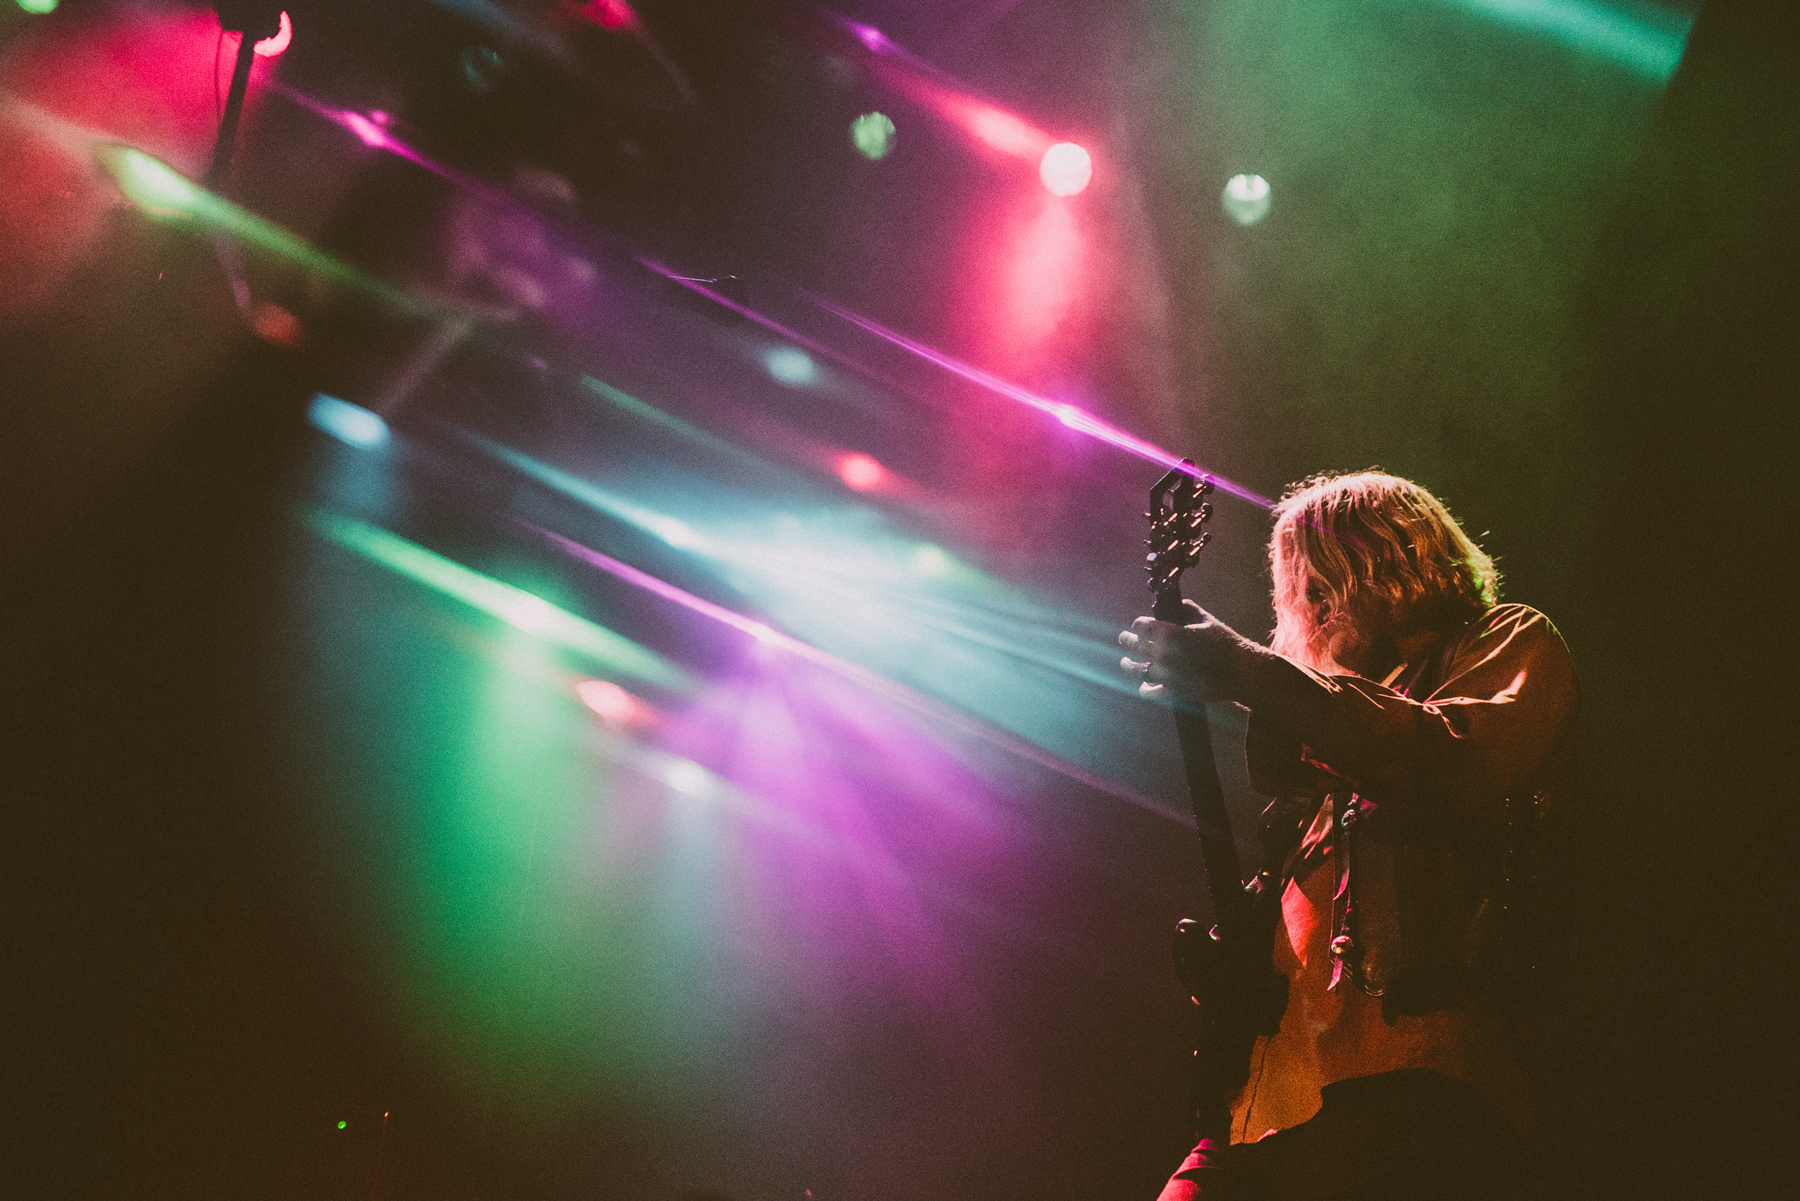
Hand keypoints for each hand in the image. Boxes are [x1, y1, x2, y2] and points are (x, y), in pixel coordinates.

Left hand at [1118, 599, 1250, 703]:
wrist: (1242, 673)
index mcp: (1170, 633)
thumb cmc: (1225, 644)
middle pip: (1134, 645)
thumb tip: (1179, 603)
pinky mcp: (1172, 692)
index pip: (1142, 626)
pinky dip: (1145, 688)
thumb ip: (1188, 610)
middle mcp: (1163, 654)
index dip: (1139, 624)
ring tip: (1124, 663)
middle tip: (1124, 639)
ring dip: (1128, 665)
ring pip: (1136, 670)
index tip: (1138, 624)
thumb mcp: (1207, 621)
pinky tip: (1143, 686)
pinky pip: (1149, 692)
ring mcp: (1166, 675)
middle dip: (1128, 640)